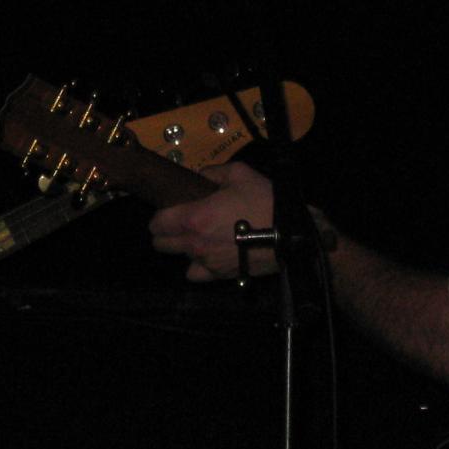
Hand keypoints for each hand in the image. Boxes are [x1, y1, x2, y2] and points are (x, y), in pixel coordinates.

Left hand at [148, 162, 278, 282]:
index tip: (169, 210)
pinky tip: (207, 255)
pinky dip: (198, 266)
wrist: (290, 234)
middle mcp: (195, 244)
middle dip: (165, 233)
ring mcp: (207, 262)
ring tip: (199, 238)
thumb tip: (201, 176)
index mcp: (194, 218)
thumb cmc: (264, 202)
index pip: (157, 223)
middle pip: (161, 244)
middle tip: (180, 223)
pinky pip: (195, 275)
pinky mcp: (221, 275)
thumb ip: (213, 173)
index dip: (160, 216)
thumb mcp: (239, 174)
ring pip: (179, 258)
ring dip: (183, 248)